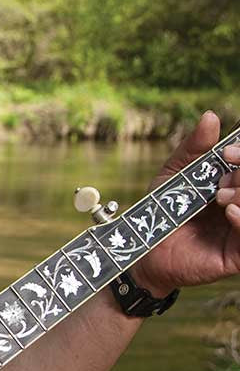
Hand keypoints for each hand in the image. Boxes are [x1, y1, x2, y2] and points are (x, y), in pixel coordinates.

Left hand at [133, 111, 239, 295]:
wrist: (141, 249)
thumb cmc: (158, 211)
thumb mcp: (173, 175)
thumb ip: (193, 149)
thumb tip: (210, 116)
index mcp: (232, 186)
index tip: (228, 153)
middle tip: (221, 180)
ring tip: (220, 197)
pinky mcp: (236, 254)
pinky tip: (230, 212)